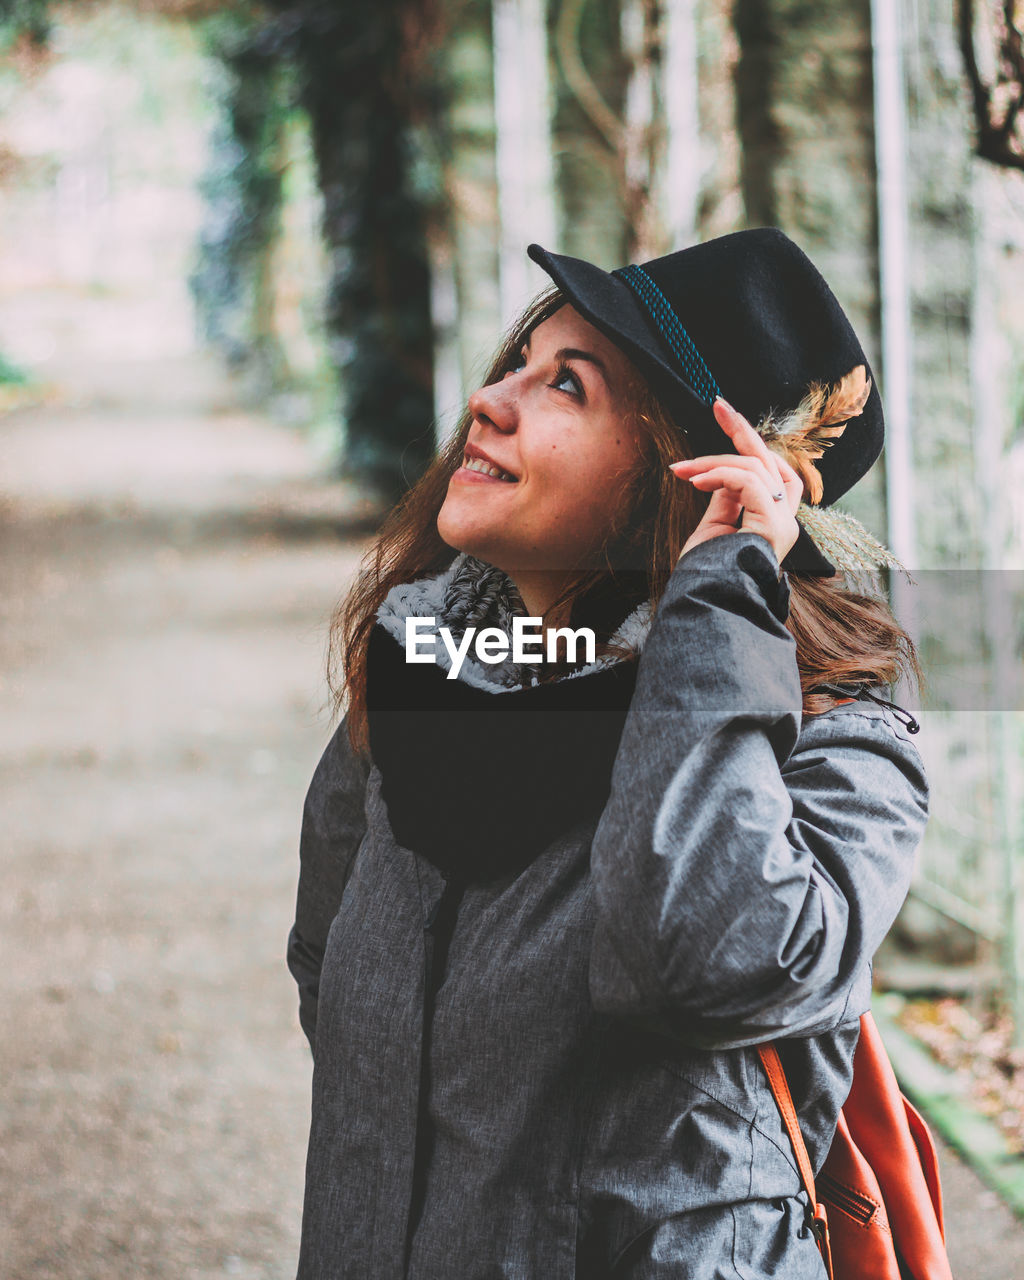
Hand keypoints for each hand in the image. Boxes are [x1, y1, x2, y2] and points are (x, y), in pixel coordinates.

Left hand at [670, 397, 802, 569]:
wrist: (707, 604)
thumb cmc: (706, 575)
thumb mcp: (714, 530)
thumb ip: (724, 501)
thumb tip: (721, 477)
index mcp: (773, 521)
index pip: (771, 471)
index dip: (750, 443)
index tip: (722, 417)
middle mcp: (785, 520)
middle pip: (770, 461)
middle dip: (743, 429)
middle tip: (717, 406)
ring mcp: (782, 524)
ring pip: (752, 468)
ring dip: (711, 463)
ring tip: (681, 471)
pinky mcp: (773, 525)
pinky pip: (748, 482)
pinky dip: (719, 475)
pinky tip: (695, 480)